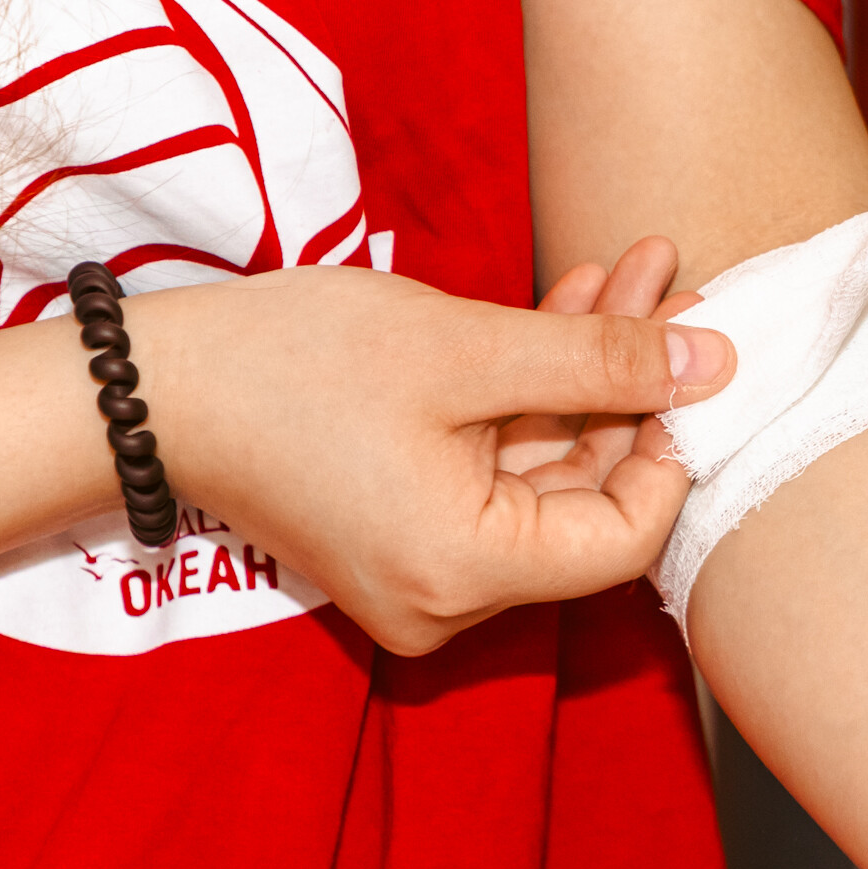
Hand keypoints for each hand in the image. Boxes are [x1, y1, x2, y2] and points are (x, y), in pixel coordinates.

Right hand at [138, 262, 731, 653]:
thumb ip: (596, 360)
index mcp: (467, 574)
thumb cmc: (293, 364)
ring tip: (633, 271)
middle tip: (673, 280)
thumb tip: (716, 364)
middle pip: (586, 496)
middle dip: (635, 382)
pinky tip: (573, 306)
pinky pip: (495, 467)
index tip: (695, 353)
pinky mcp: (404, 530)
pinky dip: (533, 394)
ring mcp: (424, 569)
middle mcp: (451, 597)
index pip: (626, 537)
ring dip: (590, 372)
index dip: (674, 446)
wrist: (151, 385)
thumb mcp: (462, 349)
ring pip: (545, 469)